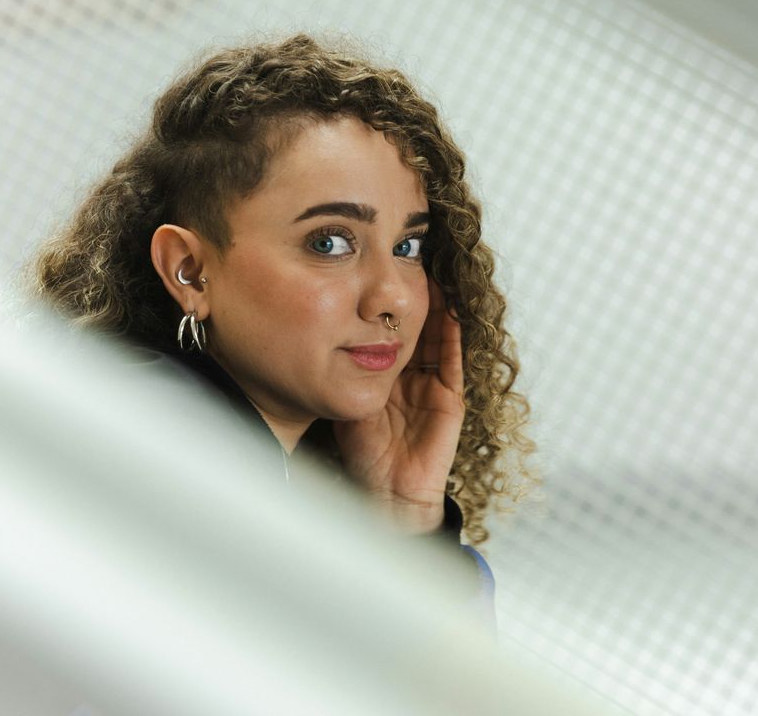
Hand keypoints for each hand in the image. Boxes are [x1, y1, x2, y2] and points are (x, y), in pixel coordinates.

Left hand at [334, 280, 465, 532]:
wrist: (385, 495)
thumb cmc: (361, 458)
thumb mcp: (343, 403)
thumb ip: (335, 375)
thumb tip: (304, 341)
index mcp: (386, 378)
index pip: (387, 333)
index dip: (384, 306)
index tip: (378, 274)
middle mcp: (411, 379)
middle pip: (414, 329)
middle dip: (411, 299)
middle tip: (410, 262)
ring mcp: (433, 388)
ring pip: (435, 338)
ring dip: (436, 308)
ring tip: (433, 274)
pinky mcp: (450, 401)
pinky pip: (451, 360)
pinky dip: (452, 335)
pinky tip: (451, 310)